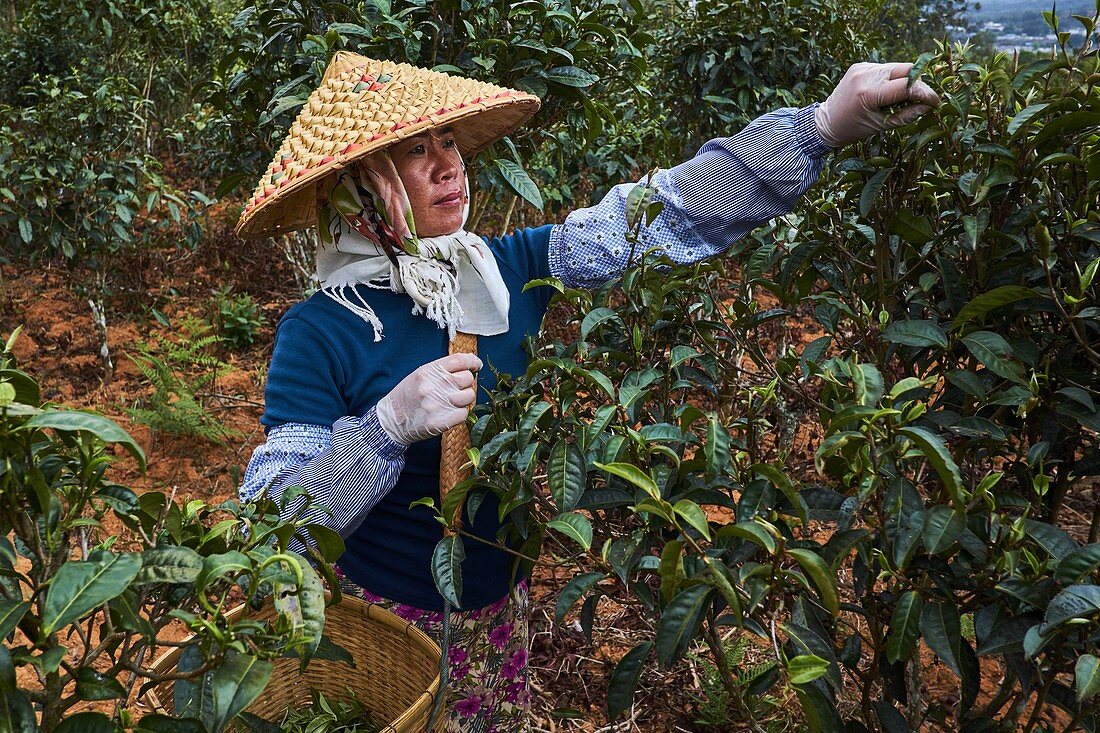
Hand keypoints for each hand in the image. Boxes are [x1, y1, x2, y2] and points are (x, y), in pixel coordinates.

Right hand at [376, 353, 481, 444]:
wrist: (391, 420)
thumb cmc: (408, 396)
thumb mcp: (420, 375)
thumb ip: (442, 370)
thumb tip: (470, 363)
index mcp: (428, 371)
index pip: (460, 360)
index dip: (473, 361)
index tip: (476, 365)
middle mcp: (433, 385)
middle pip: (467, 378)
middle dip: (465, 383)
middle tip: (455, 389)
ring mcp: (437, 404)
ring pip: (469, 396)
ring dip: (464, 399)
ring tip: (451, 402)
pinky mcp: (440, 421)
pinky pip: (463, 414)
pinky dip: (459, 414)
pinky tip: (448, 413)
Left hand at [815, 62, 940, 146]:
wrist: (825, 122)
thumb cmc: (852, 128)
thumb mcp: (881, 126)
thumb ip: (907, 115)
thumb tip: (929, 106)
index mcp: (870, 92)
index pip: (908, 86)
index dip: (925, 93)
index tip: (936, 102)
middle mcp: (867, 75)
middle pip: (907, 69)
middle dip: (918, 83)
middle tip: (922, 98)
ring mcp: (863, 67)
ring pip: (898, 67)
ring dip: (905, 81)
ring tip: (901, 98)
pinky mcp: (861, 65)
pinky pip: (885, 68)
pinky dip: (891, 79)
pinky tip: (884, 92)